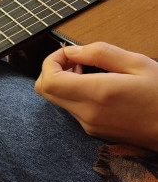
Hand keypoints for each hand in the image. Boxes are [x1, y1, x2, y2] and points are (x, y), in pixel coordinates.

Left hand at [34, 42, 157, 151]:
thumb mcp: (137, 64)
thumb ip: (100, 54)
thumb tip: (72, 51)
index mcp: (97, 93)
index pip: (49, 80)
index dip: (51, 61)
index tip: (69, 53)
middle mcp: (87, 112)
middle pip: (45, 91)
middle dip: (53, 70)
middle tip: (75, 61)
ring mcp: (87, 124)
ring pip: (56, 99)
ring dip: (63, 81)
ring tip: (89, 72)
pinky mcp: (92, 130)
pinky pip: (70, 107)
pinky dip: (73, 93)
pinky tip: (95, 86)